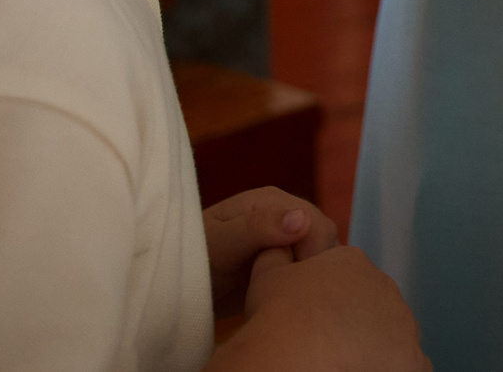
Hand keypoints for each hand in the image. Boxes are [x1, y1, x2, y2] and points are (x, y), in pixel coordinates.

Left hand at [204, 187, 338, 317]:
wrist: (177, 285)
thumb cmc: (193, 259)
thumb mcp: (220, 242)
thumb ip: (257, 227)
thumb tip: (302, 218)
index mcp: (271, 201)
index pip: (315, 222)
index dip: (314, 252)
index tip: (296, 281)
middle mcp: (284, 216)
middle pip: (324, 239)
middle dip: (315, 266)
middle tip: (292, 294)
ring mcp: (287, 239)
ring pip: (322, 256)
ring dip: (313, 276)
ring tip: (289, 298)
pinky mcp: (287, 262)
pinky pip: (311, 271)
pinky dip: (308, 285)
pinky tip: (290, 300)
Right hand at [214, 245, 426, 371]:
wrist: (300, 356)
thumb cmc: (279, 315)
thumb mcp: (267, 274)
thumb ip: (277, 255)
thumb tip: (281, 243)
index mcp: (352, 262)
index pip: (345, 278)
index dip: (327, 301)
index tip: (311, 319)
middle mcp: (386, 288)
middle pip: (371, 305)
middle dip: (352, 322)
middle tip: (325, 343)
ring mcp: (404, 323)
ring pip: (390, 335)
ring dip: (373, 347)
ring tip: (341, 362)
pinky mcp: (414, 359)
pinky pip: (405, 364)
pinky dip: (388, 369)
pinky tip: (360, 370)